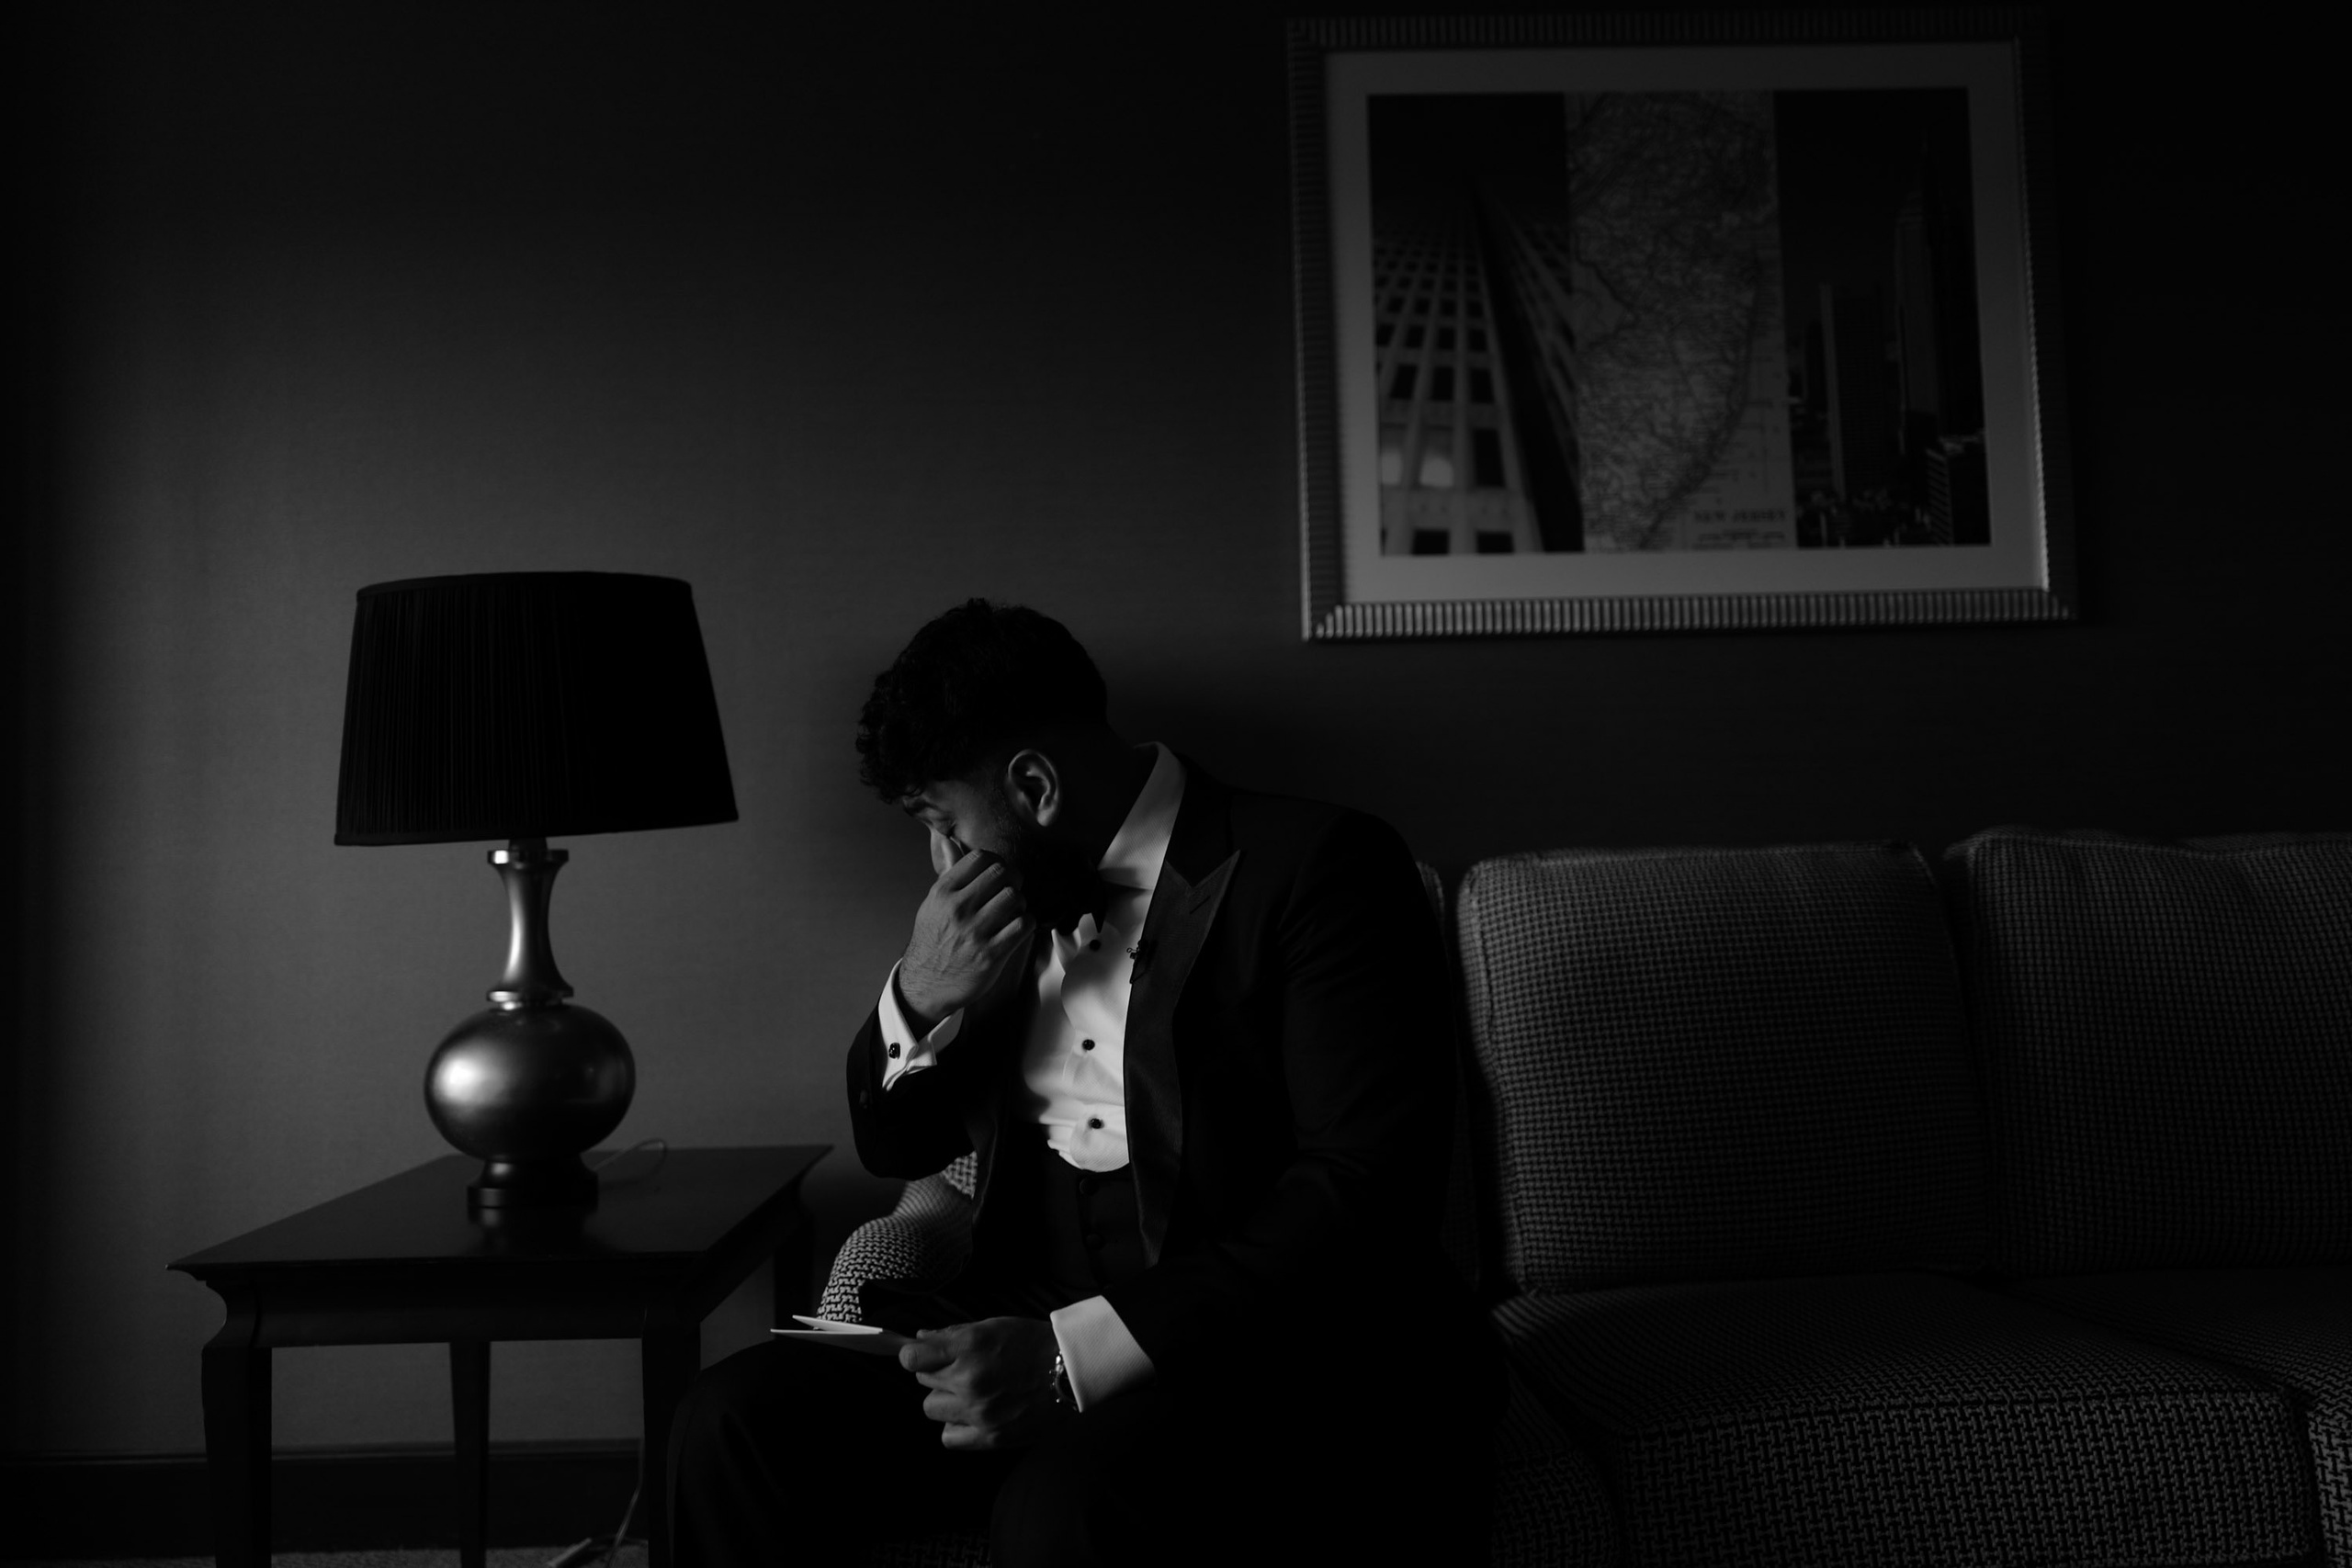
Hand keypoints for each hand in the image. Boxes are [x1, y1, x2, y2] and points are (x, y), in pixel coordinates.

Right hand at [896, 838, 1030, 1031]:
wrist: (925, 984)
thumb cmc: (933, 940)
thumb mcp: (933, 904)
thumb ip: (947, 872)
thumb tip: (947, 840)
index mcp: (943, 893)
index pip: (980, 858)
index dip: (996, 862)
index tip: (998, 874)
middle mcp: (958, 909)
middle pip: (1002, 873)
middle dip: (1013, 879)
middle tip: (1012, 890)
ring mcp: (975, 932)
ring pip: (1015, 898)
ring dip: (1020, 903)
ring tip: (1013, 912)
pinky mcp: (991, 954)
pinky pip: (1023, 925)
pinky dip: (1026, 924)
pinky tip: (1017, 928)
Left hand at [900, 1316, 1068, 1449]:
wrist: (1072, 1372)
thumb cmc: (1033, 1343)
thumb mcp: (992, 1326)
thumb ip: (952, 1334)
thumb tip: (919, 1340)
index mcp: (970, 1347)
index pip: (912, 1358)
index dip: (914, 1355)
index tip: (922, 1355)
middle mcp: (970, 1380)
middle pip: (924, 1380)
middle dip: (938, 1371)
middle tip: (962, 1368)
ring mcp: (979, 1412)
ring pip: (932, 1408)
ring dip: (946, 1399)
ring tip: (970, 1392)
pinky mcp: (990, 1437)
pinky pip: (949, 1438)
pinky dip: (956, 1427)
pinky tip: (971, 1415)